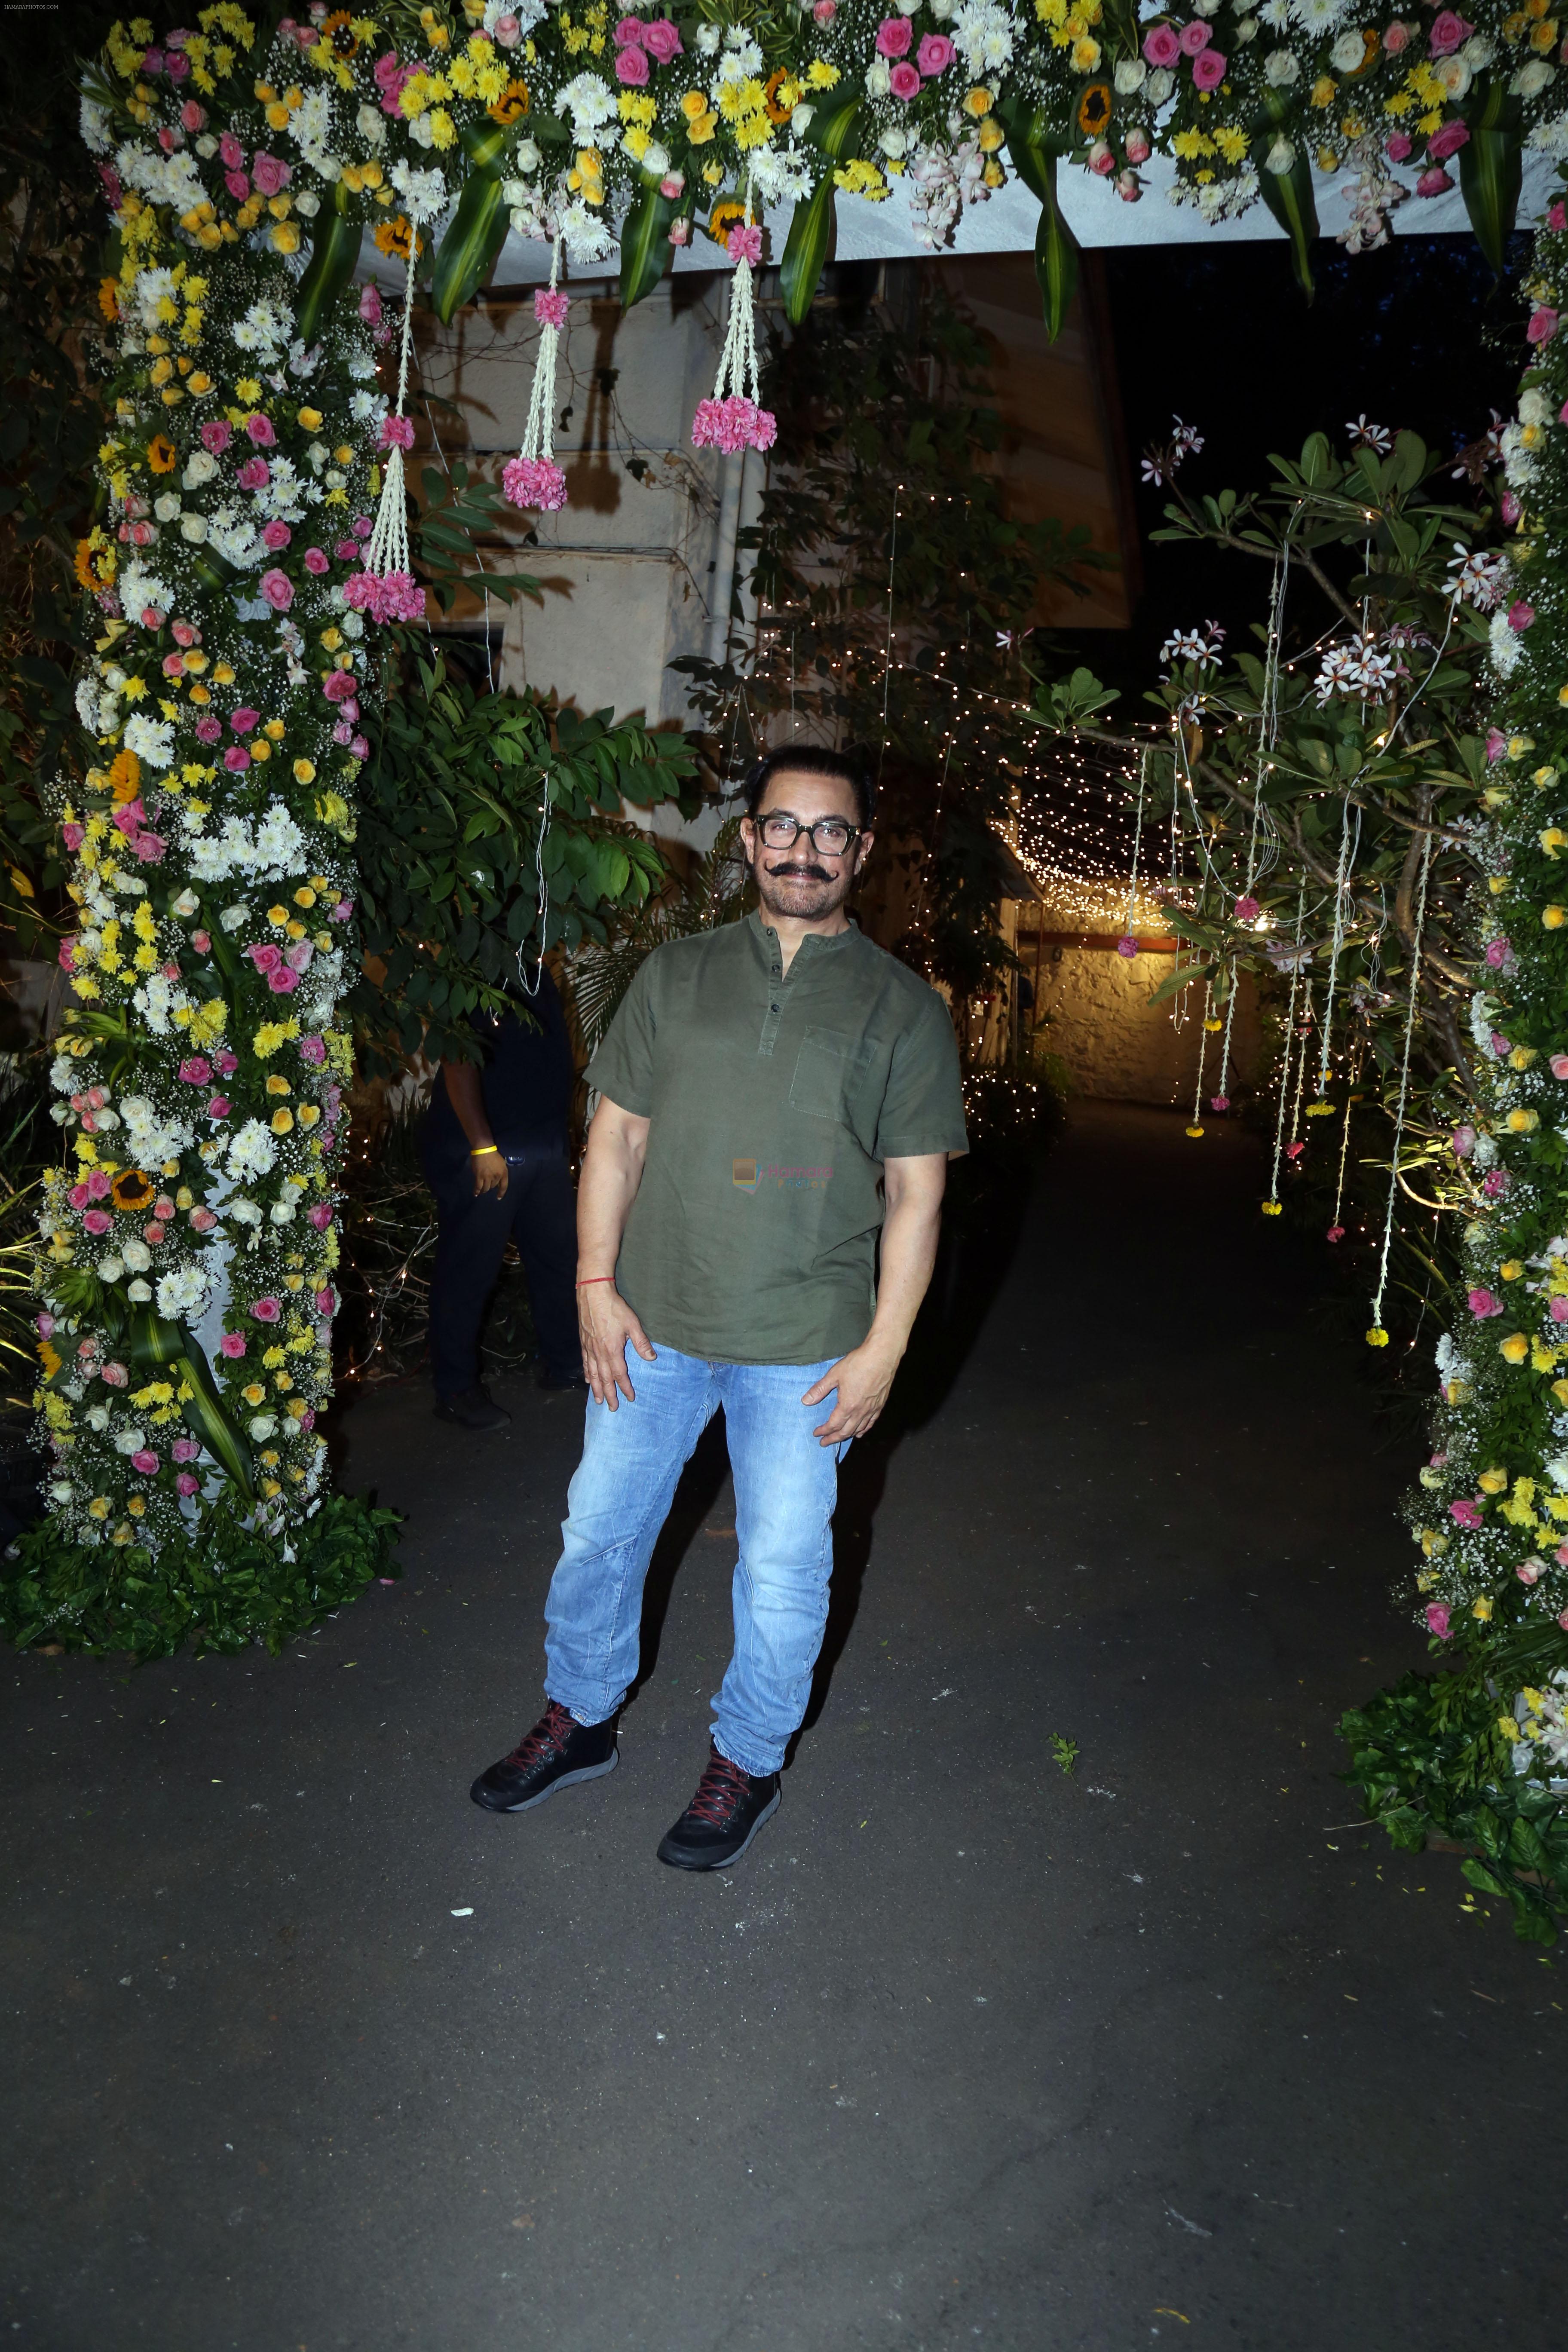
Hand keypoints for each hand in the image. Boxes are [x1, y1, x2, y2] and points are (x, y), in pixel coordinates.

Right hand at [471, 1150, 508, 1198]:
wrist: (484, 1149)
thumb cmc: (493, 1155)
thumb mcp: (501, 1164)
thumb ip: (500, 1173)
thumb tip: (497, 1182)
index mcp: (504, 1173)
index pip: (504, 1186)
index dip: (501, 1193)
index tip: (498, 1197)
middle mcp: (497, 1176)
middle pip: (493, 1186)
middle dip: (490, 1186)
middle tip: (486, 1184)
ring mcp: (488, 1177)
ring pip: (486, 1188)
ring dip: (484, 1190)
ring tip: (481, 1190)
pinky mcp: (479, 1176)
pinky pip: (478, 1187)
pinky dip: (477, 1191)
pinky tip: (476, 1194)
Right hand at [578, 1282, 655, 1407]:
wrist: (593, 1294)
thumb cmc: (614, 1307)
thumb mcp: (632, 1324)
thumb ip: (641, 1343)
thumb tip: (651, 1358)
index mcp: (612, 1350)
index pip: (620, 1374)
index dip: (625, 1387)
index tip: (630, 1398)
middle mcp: (599, 1353)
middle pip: (604, 1378)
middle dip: (609, 1394)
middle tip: (612, 1408)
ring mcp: (589, 1348)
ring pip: (592, 1373)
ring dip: (596, 1388)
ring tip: (598, 1400)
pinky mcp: (583, 1342)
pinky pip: (585, 1362)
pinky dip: (586, 1373)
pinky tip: (587, 1380)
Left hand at [803, 1337, 900, 1444]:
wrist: (882, 1356)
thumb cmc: (858, 1363)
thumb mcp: (834, 1375)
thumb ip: (820, 1390)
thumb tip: (805, 1401)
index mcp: (847, 1406)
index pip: (833, 1424)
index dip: (824, 1431)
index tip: (816, 1434)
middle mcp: (860, 1411)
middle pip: (845, 1431)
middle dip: (833, 1438)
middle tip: (824, 1443)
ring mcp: (872, 1409)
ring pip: (858, 1429)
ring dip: (847, 1435)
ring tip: (839, 1438)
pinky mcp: (880, 1405)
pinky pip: (871, 1423)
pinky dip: (863, 1430)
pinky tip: (860, 1431)